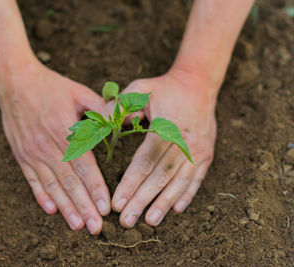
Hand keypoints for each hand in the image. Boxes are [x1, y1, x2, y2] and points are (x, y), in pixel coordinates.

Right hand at [0, 62, 109, 233]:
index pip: (84, 166)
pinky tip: (51, 210)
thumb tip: (124, 121)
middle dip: (84, 207)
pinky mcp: (22, 155)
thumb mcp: (79, 93)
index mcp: (65, 131)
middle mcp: (48, 146)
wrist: (15, 82)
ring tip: (77, 226)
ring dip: (65, 207)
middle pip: (70, 182)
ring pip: (52, 186)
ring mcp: (33, 153)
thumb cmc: (51, 87)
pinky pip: (32, 180)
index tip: (106, 208)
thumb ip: (101, 110)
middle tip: (96, 228)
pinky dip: (41, 196)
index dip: (96, 189)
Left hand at [111, 69, 216, 227]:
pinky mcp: (206, 154)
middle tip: (126, 221)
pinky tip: (176, 210)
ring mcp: (198, 150)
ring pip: (179, 181)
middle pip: (160, 176)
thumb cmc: (164, 88)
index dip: (130, 183)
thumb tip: (99, 122)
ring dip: (164, 203)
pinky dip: (187, 195)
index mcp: (165, 127)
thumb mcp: (140, 89)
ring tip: (150, 221)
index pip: (145, 161)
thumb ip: (119, 105)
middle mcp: (184, 142)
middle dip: (142, 200)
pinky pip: (197, 179)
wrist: (199, 84)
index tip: (116, 202)